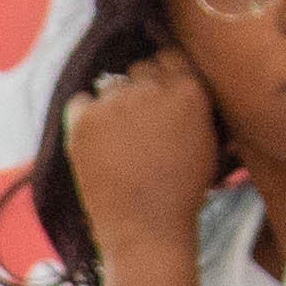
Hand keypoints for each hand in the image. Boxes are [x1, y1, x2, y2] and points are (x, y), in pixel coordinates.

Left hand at [60, 47, 227, 249]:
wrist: (146, 229)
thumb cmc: (181, 192)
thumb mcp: (206, 139)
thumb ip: (194, 104)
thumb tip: (181, 80)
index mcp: (189, 90)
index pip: (170, 56)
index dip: (163, 76)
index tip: (158, 96)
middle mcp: (152, 88)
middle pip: (140, 68)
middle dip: (140, 90)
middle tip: (138, 124)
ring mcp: (115, 102)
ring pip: (110, 84)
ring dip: (113, 104)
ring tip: (117, 139)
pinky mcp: (83, 120)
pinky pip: (79, 102)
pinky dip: (83, 116)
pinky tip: (93, 140)